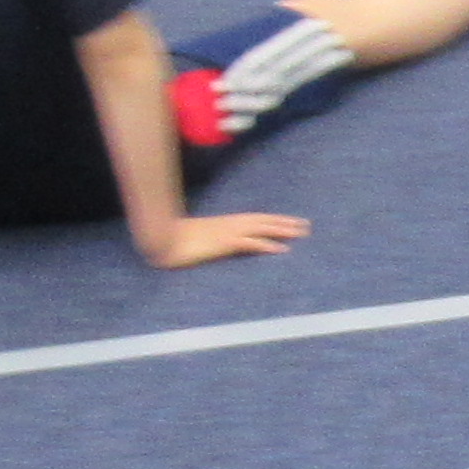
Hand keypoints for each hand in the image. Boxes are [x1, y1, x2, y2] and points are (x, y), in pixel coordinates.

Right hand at [145, 212, 308, 269]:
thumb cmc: (178, 241)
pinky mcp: (224, 243)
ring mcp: (228, 232)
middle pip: (264, 220)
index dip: (274, 220)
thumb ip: (218, 242)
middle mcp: (230, 224)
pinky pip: (250, 243)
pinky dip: (267, 245)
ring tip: (302, 233)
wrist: (162, 239)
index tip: (292, 221)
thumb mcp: (202, 240)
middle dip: (286, 222)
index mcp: (226, 222)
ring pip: (262, 228)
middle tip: (307, 225)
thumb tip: (228, 247)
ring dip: (283, 230)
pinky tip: (283, 249)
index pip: (256, 219)